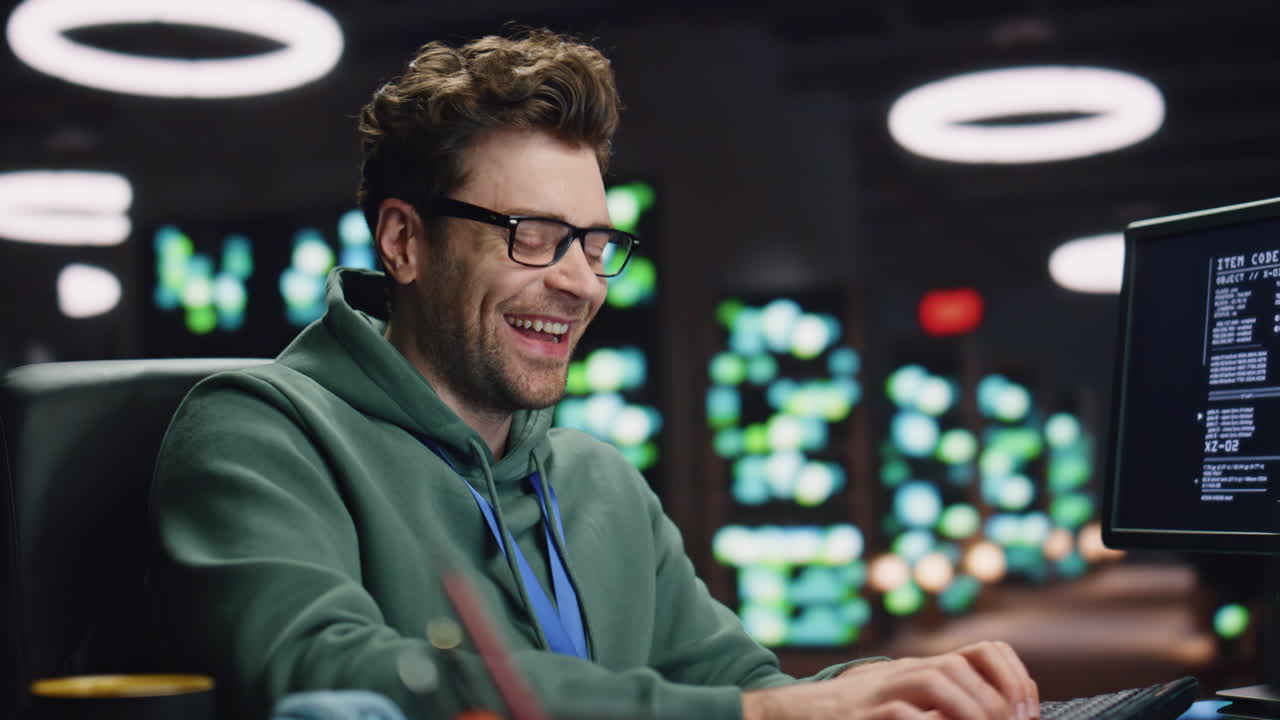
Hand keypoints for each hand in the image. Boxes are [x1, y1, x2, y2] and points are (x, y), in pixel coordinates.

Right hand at [743, 641, 1038, 719]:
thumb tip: (999, 715)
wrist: (793, 714)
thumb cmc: (855, 715)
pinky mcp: (859, 714)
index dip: (1013, 675)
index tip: (1029, 709)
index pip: (982, 650)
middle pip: (959, 667)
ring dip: (969, 708)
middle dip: (995, 700)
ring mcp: (879, 691)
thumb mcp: (904, 702)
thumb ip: (943, 705)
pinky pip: (900, 713)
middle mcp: (903, 672)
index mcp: (922, 669)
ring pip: (934, 680)